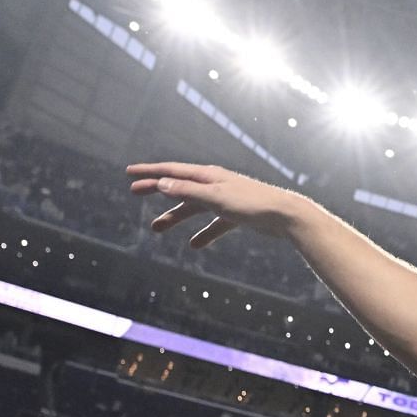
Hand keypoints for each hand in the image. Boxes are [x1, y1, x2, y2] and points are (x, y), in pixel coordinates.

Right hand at [126, 162, 305, 247]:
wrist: (286, 216)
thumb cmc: (252, 204)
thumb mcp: (215, 197)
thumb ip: (188, 191)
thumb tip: (161, 183)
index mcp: (209, 176)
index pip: (172, 171)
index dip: (150, 172)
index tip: (129, 173)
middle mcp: (216, 184)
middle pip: (180, 186)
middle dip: (156, 189)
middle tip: (134, 192)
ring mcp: (226, 199)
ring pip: (194, 207)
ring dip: (175, 217)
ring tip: (155, 229)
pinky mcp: (237, 215)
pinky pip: (214, 224)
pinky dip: (204, 233)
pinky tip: (194, 245)